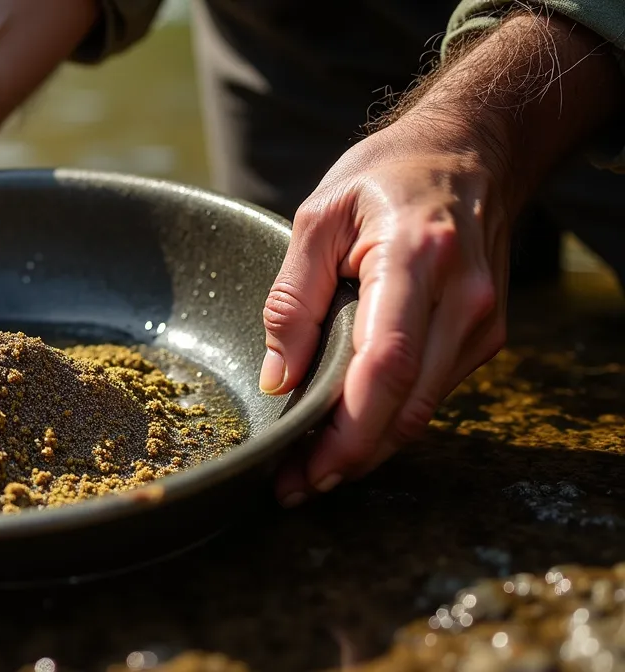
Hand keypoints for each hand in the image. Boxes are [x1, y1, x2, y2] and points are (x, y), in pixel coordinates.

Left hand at [261, 111, 512, 506]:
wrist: (471, 151)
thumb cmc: (386, 175)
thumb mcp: (317, 216)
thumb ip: (292, 298)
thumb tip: (277, 379)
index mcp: (416, 258)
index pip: (385, 364)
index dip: (346, 429)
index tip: (304, 466)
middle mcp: (463, 298)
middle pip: (407, 404)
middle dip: (349, 457)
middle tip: (294, 486)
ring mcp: (482, 321)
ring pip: (422, 410)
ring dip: (367, 448)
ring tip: (310, 471)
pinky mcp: (483, 336)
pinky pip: (432, 394)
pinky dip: (389, 421)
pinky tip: (347, 433)